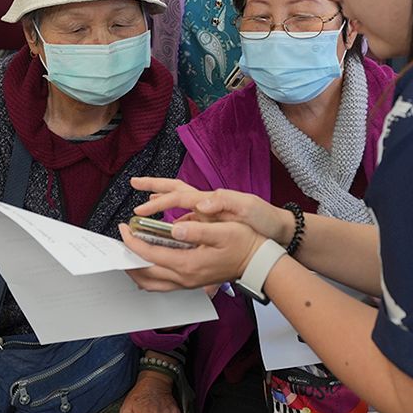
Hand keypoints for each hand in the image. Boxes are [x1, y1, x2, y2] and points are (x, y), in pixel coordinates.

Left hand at [120, 218, 265, 291]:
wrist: (257, 262)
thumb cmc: (243, 243)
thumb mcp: (223, 230)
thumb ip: (197, 229)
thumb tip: (174, 229)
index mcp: (189, 263)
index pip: (150, 254)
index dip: (133, 241)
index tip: (124, 228)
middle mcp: (185, 277)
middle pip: (145, 274)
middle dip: (128, 258)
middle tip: (121, 240)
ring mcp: (188, 283)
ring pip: (151, 283)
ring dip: (137, 270)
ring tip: (129, 253)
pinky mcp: (192, 283)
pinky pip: (162, 285)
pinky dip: (149, 276)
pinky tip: (148, 264)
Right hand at [131, 177, 293, 246]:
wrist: (278, 230)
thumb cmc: (264, 219)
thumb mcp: (248, 207)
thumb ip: (225, 202)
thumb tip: (202, 202)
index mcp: (212, 199)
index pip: (179, 195)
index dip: (158, 201)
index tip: (141, 210)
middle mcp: (208, 203)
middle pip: (175, 189)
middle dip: (154, 185)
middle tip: (134, 182)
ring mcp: (209, 212)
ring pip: (179, 201)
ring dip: (161, 198)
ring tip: (144, 202)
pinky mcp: (212, 223)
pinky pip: (187, 218)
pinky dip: (173, 219)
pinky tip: (168, 228)